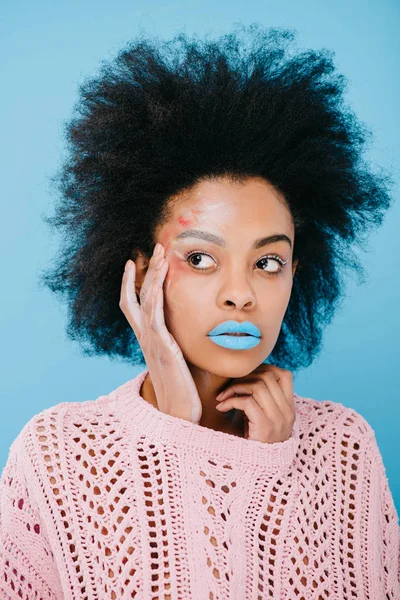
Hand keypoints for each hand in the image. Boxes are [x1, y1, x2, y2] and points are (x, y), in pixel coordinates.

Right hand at [119, 243, 202, 424]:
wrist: (179, 416)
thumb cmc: (182, 393)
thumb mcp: (177, 364)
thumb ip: (177, 347)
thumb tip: (184, 338)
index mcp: (148, 341)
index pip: (133, 306)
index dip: (130, 284)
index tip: (136, 264)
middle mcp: (145, 338)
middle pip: (136, 296)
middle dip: (144, 270)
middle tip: (155, 248)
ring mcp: (151, 342)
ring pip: (146, 299)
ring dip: (152, 274)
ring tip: (160, 253)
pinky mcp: (163, 346)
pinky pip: (155, 313)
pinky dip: (155, 292)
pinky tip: (161, 277)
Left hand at [215, 364, 295, 441]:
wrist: (256, 471)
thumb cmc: (255, 442)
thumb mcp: (262, 417)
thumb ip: (261, 399)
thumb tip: (247, 375)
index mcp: (289, 408)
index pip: (285, 375)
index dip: (264, 369)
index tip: (246, 376)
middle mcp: (287, 412)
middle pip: (268, 377)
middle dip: (244, 377)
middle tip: (229, 386)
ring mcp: (278, 420)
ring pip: (258, 386)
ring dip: (235, 388)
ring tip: (223, 397)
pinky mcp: (265, 427)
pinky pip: (247, 402)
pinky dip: (231, 401)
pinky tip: (221, 407)